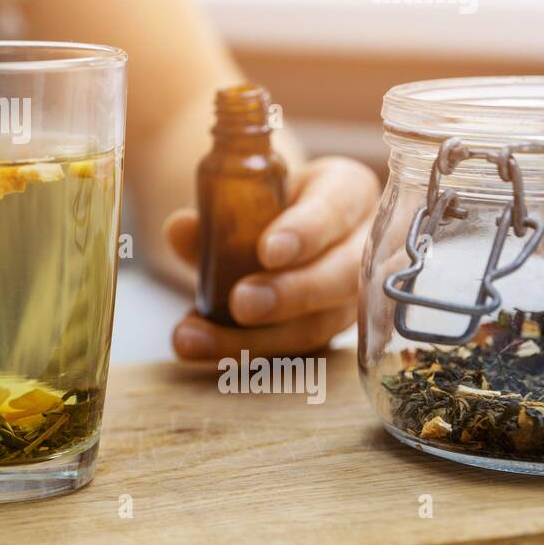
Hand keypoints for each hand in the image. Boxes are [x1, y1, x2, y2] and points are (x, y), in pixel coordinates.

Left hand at [164, 156, 379, 357]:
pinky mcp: (327, 334)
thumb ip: (215, 212)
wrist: (269, 227)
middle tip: (242, 303)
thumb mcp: (242, 195)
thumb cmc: (264, 202)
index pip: (337, 207)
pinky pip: (294, 352)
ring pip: (318, 325)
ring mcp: (352, 297)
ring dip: (254, 339)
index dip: (306, 231)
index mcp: (348, 191)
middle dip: (292, 293)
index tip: (268, 251)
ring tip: (194, 337)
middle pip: (343, 275)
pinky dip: (243, 352)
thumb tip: (181, 229)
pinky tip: (202, 346)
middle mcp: (363, 246)